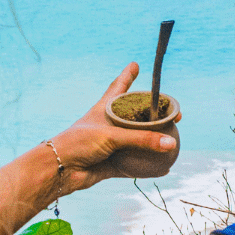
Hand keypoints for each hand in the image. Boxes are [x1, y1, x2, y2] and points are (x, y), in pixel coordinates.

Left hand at [49, 62, 181, 190]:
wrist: (60, 170)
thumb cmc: (79, 143)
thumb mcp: (111, 135)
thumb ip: (141, 139)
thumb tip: (170, 143)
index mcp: (104, 109)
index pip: (118, 87)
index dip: (127, 75)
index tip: (135, 65)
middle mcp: (109, 125)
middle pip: (135, 116)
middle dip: (153, 114)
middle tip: (173, 113)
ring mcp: (111, 145)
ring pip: (137, 141)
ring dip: (153, 141)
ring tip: (174, 138)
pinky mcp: (113, 164)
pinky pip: (136, 165)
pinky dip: (150, 167)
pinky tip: (164, 168)